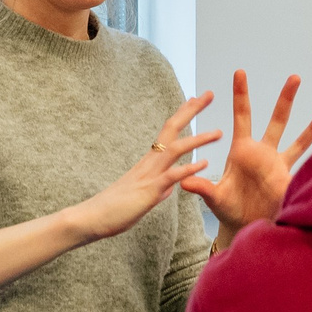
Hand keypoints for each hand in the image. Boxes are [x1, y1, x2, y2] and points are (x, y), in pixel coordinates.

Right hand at [64, 94, 219, 243]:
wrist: (92, 217)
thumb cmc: (115, 208)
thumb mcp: (143, 196)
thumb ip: (158, 189)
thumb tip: (169, 188)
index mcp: (148, 161)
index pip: (168, 131)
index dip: (182, 114)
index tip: (195, 99)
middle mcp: (149, 162)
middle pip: (172, 129)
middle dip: (191, 111)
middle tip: (209, 94)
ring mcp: (149, 174)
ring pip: (176, 149)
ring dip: (198, 139)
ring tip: (219, 133)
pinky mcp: (149, 190)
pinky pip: (171, 176)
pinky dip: (189, 168)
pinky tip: (204, 163)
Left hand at [183, 71, 311, 241]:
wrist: (244, 227)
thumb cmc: (228, 210)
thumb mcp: (214, 197)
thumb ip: (202, 188)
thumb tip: (184, 181)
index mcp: (242, 150)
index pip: (242, 116)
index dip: (241, 94)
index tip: (240, 72)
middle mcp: (262, 152)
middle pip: (277, 119)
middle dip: (286, 98)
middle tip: (295, 77)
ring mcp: (278, 165)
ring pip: (297, 140)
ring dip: (310, 126)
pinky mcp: (289, 180)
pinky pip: (305, 167)